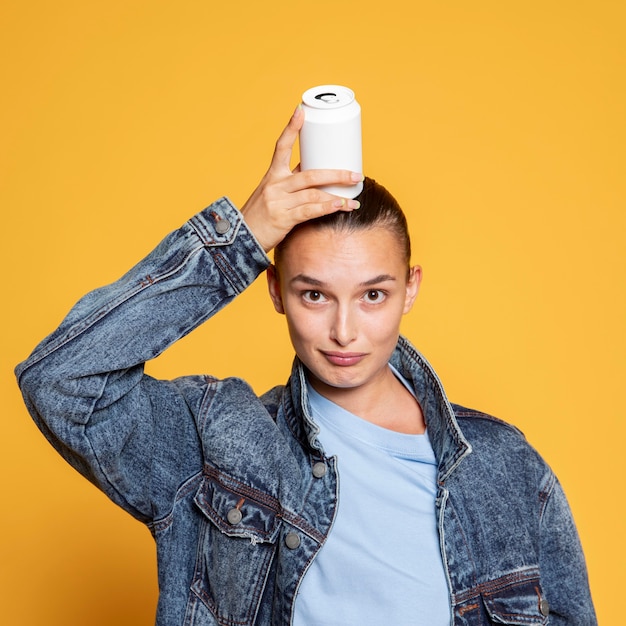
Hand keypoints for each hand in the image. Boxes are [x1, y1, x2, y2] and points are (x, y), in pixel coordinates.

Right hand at [240, 105, 362, 251]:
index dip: (292, 128)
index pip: (281, 146)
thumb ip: (291, 185)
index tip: (301, 111)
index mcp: (272, 175)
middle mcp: (275, 185)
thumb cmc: (260, 217)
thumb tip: (317, 176)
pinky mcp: (283, 218)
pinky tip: (340, 206)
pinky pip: (309, 210)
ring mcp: (279, 201)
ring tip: (354, 199)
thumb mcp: (271, 194)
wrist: (240, 239)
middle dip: (336, 174)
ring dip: (337, 196)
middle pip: (310, 174)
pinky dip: (327, 208)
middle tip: (356, 175)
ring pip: (313, 192)